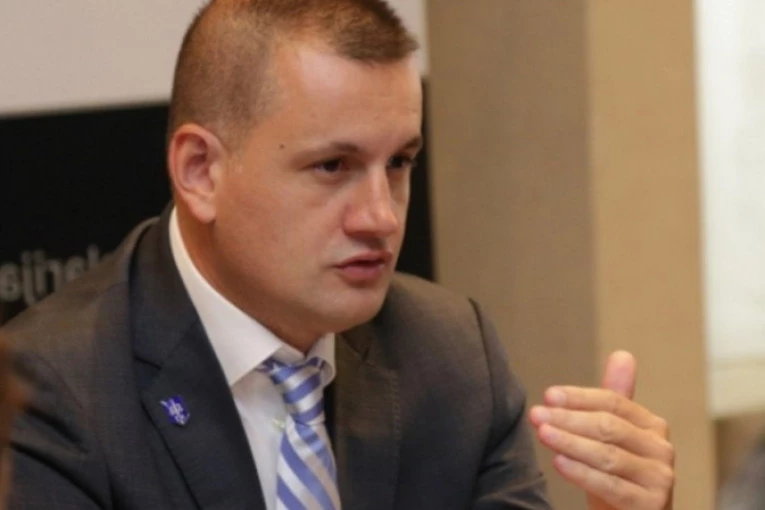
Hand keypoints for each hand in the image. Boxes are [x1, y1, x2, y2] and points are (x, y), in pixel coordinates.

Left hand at [528, 351, 673, 509]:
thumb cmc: (617, 476)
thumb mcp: (613, 437)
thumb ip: (614, 400)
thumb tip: (622, 355)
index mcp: (652, 426)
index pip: (613, 403)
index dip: (579, 398)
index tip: (548, 395)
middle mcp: (661, 450)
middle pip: (608, 427)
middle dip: (568, 419)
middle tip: (536, 415)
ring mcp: (659, 479)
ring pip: (608, 456)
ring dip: (570, 443)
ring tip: (543, 434)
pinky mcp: (652, 505)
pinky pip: (611, 486)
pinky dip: (582, 472)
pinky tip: (558, 462)